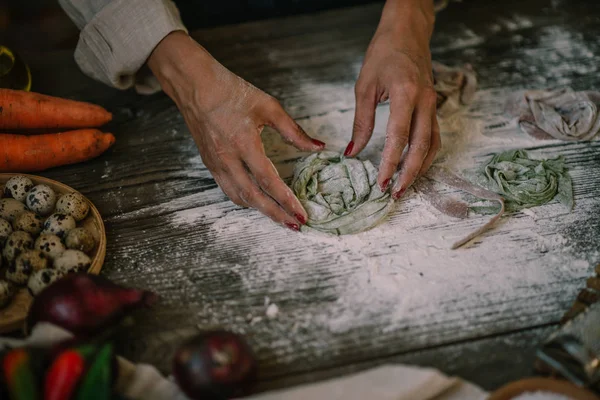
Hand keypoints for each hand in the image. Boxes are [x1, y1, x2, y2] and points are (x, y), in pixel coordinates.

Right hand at [148, 32, 324, 229]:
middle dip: (276, 214)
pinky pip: (228, 189)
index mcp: (244, 143)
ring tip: (280, 216)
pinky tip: (258, 200)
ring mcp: (216, 163)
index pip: (268, 180)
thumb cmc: (232, 91)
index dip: (286, 200)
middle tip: (295, 225)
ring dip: (260, 210)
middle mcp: (227, 158)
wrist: (195, 86)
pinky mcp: (210, 164)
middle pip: (253, 197)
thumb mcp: (269, 107)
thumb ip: (294, 131)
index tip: (302, 213)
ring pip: (239, 197)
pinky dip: (245, 199)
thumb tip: (318, 147)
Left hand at [346, 0, 439, 198]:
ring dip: (420, 168)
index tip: (380, 182)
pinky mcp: (433, 107)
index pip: (398, 137)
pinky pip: (434, 137)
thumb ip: (361, 122)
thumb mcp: (364, 87)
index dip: (389, 163)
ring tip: (403, 186)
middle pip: (421, 146)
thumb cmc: (383, 55)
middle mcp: (425, 101)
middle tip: (394, 193)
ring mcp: (433, 105)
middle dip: (408, 173)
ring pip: (432, 144)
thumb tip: (353, 152)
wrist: (407, 33)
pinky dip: (425, 155)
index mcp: (405, 93)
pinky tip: (413, 167)